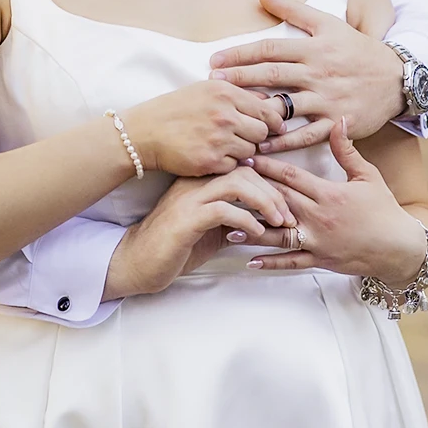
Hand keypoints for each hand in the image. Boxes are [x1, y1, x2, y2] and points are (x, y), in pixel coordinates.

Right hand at [103, 167, 295, 299]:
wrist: (138, 261)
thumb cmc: (175, 246)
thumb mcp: (211, 228)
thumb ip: (234, 217)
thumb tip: (267, 219)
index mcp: (200, 180)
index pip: (243, 166)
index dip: (269, 182)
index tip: (286, 204)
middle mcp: (194, 183)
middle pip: (244, 170)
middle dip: (273, 191)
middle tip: (288, 215)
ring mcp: (189, 199)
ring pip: (236, 183)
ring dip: (265, 202)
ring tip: (279, 222)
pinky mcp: (186, 219)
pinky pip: (223, 209)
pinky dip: (246, 219)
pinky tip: (256, 233)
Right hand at [123, 79, 286, 178]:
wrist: (144, 132)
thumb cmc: (174, 110)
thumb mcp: (204, 91)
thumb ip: (235, 95)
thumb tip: (267, 104)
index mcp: (225, 93)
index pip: (266, 110)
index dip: (271, 122)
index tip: (271, 128)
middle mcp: (224, 114)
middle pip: (262, 132)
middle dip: (254, 137)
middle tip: (241, 139)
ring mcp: (218, 139)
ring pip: (250, 151)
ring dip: (240, 152)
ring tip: (222, 147)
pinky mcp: (210, 161)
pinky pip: (234, 167)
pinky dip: (226, 164)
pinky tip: (211, 157)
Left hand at [208, 0, 405, 152]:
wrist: (397, 78)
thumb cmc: (357, 49)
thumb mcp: (329, 24)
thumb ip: (294, 10)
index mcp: (313, 48)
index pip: (270, 49)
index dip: (240, 54)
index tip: (215, 61)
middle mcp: (318, 73)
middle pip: (272, 75)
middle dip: (240, 79)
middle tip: (212, 84)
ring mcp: (327, 100)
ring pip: (286, 106)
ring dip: (256, 111)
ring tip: (230, 115)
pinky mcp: (337, 123)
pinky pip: (305, 135)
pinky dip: (282, 141)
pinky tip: (260, 145)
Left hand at [241, 121, 427, 287]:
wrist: (402, 248)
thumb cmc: (384, 209)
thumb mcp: (367, 176)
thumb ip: (347, 150)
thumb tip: (340, 119)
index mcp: (328, 193)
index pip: (291, 176)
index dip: (266, 165)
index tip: (245, 155)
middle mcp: (319, 217)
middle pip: (277, 200)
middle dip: (251, 189)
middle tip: (225, 181)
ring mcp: (317, 240)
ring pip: (278, 233)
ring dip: (252, 227)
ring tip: (226, 220)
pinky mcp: (319, 260)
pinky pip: (291, 262)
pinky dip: (270, 261)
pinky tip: (248, 259)